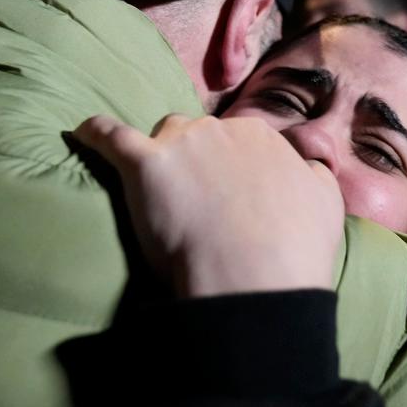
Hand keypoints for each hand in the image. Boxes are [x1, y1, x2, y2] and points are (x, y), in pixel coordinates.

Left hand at [74, 114, 344, 297]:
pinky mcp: (143, 165)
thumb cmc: (294, 249)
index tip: (228, 192)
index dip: (231, 167)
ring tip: (155, 184)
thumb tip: (306, 165)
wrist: (256, 277)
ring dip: (161, 153)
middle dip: (196, 158)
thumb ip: (313, 175)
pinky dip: (95, 133)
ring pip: (164, 134)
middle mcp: (222, 130)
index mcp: (263, 138)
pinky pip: (111, 136)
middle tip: (196, 198)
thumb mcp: (326, 203)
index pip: (240, 139)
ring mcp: (182, 144)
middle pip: (200, 134)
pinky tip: (80, 133)